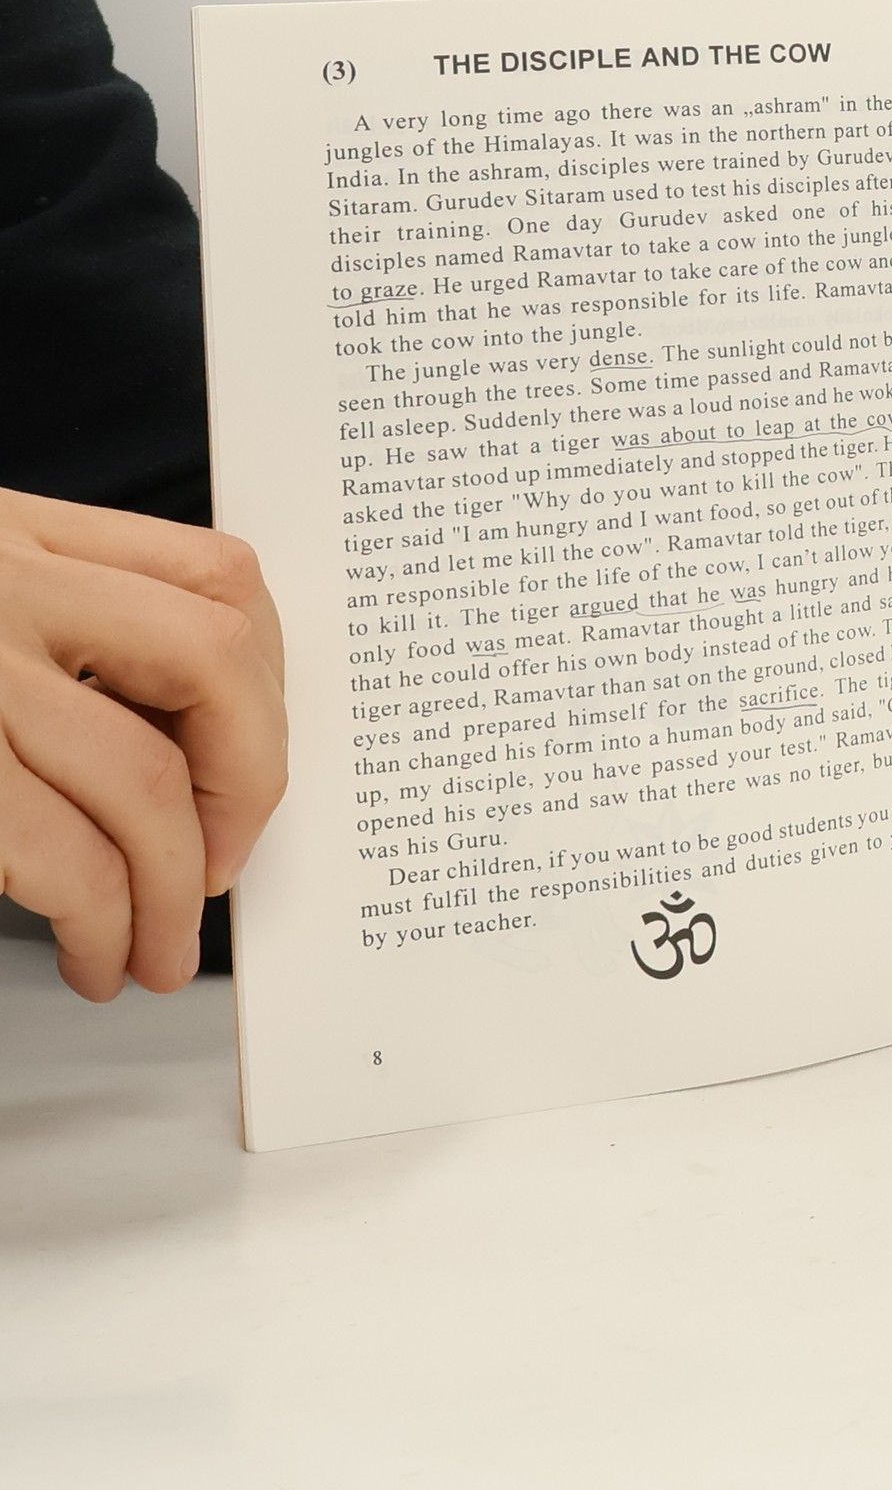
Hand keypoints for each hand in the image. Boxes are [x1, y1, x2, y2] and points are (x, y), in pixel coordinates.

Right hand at [0, 489, 286, 998]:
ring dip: (171, 890)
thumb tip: (202, 750)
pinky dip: (102, 920)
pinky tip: (96, 954)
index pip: (219, 577)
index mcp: (18, 535)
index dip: (268, 682)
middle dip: (251, 783)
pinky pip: (56, 852)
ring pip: (142, 777)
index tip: (250, 763)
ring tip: (157, 950)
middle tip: (220, 866)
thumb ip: (66, 628)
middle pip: (214, 661)